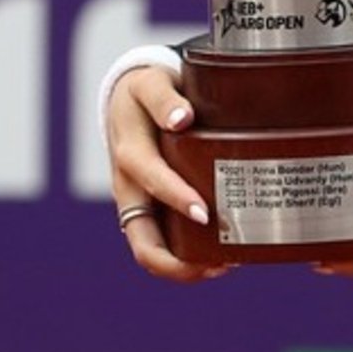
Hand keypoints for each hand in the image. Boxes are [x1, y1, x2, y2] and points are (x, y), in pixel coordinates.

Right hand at [108, 66, 229, 281]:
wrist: (127, 100)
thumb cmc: (145, 92)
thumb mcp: (150, 84)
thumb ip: (164, 99)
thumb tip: (182, 119)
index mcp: (130, 156)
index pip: (152, 183)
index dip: (177, 199)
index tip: (205, 213)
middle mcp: (129, 189)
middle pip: (142, 241)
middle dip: (177, 261)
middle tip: (221, 263)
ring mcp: (137, 204)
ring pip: (150, 251)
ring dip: (183, 267)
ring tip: (225, 265)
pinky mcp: (148, 211)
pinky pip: (161, 243)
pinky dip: (185, 257)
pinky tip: (219, 256)